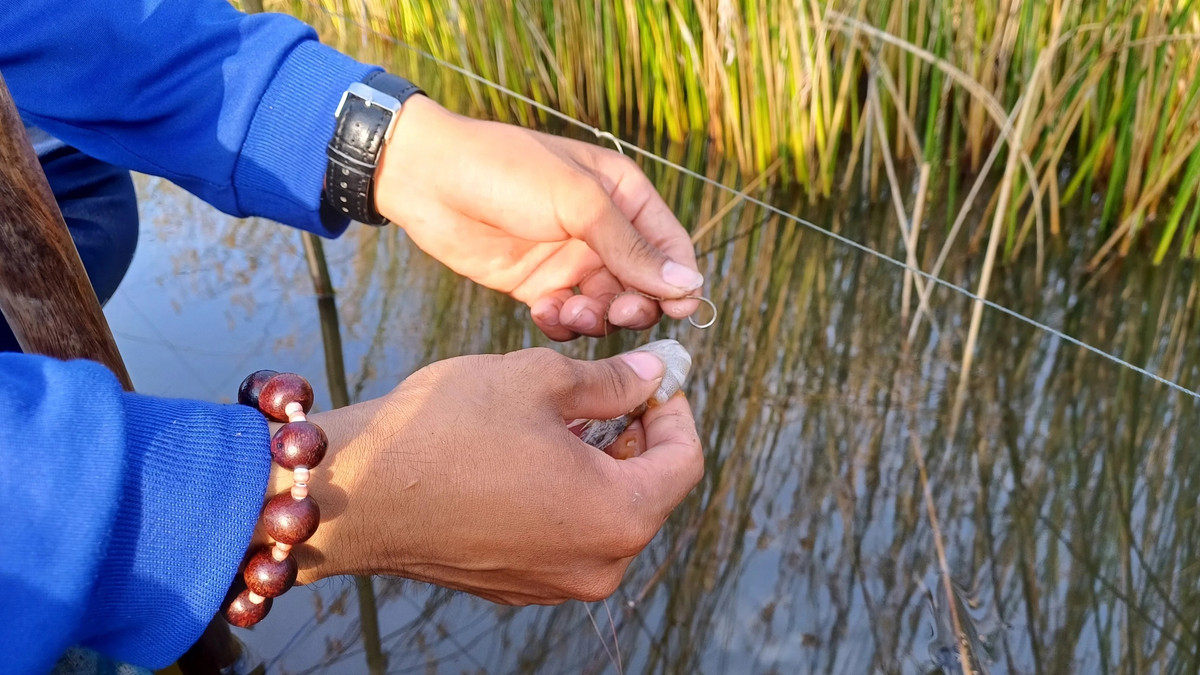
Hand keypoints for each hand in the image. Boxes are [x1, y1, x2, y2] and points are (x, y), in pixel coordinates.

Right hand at [262, 347, 703, 603]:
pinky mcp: (516, 585)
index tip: (657, 379)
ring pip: (606, 515)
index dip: (676, 411)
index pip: (684, 462)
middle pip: (649, 493)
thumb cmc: (446, 430)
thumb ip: (612, 380)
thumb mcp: (540, 380)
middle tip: (616, 390)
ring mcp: (555, 583)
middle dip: (639, 437)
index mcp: (616, 516)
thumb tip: (651, 375)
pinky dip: (566, 495)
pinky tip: (532, 455)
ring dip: (601, 465)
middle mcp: (596, 565)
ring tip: (568, 417)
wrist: (355, 492)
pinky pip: (566, 536)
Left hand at [374, 96, 701, 339]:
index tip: (680, 311)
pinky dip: (562, 323)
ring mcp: (569, 260)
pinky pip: (567, 318)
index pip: (670, 247)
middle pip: (644, 285)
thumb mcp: (577, 202)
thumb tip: (688, 286)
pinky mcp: (537, 286)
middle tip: (618, 311)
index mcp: (622, 194)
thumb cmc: (505, 171)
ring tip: (569, 309)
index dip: (679, 282)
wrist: (429, 180)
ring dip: (597, 318)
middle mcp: (602, 230)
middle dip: (637, 305)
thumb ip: (631, 247)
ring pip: (607, 308)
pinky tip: (542, 310)